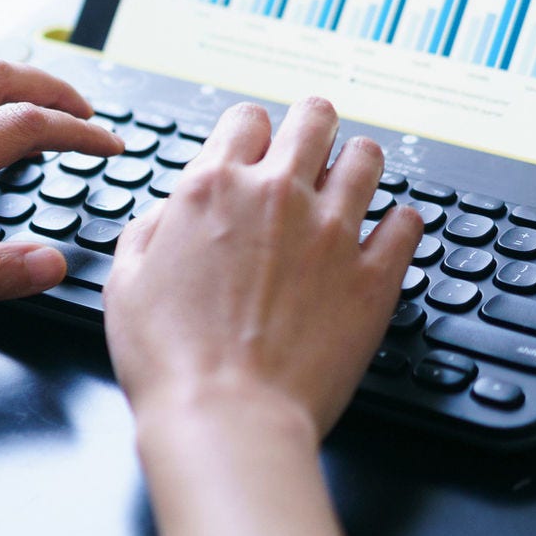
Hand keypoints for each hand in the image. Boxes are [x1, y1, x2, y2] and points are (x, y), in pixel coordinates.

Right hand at [104, 97, 424, 439]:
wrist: (226, 417)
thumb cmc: (171, 361)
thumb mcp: (127, 280)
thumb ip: (152, 227)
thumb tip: (174, 210)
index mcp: (214, 187)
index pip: (248, 118)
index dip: (251, 133)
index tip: (255, 152)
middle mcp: (277, 196)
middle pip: (316, 117)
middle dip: (312, 127)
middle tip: (311, 149)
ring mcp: (333, 233)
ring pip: (367, 158)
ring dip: (357, 166)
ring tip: (350, 186)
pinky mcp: (374, 276)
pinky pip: (408, 223)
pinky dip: (399, 225)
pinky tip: (385, 237)